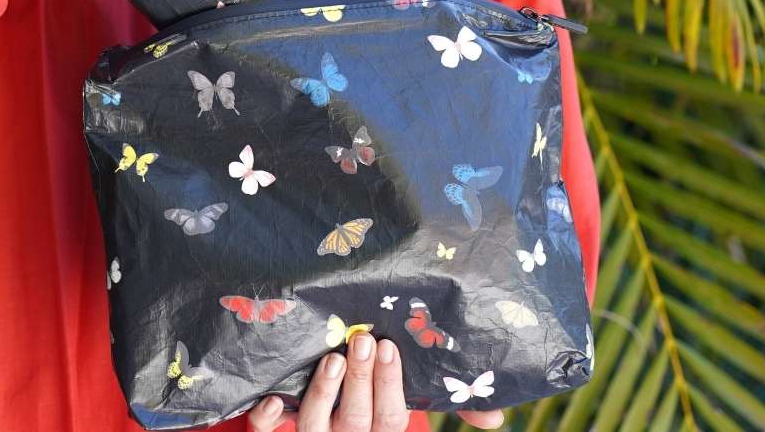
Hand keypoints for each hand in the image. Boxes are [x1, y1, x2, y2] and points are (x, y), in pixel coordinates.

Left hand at [246, 332, 504, 429]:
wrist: (334, 424)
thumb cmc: (376, 403)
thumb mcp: (406, 403)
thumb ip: (453, 406)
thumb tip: (496, 416)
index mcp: (380, 431)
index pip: (390, 420)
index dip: (390, 387)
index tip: (391, 347)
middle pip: (355, 422)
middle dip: (362, 382)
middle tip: (364, 342)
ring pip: (315, 426)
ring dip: (323, 393)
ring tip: (331, 359)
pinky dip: (268, 420)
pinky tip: (269, 401)